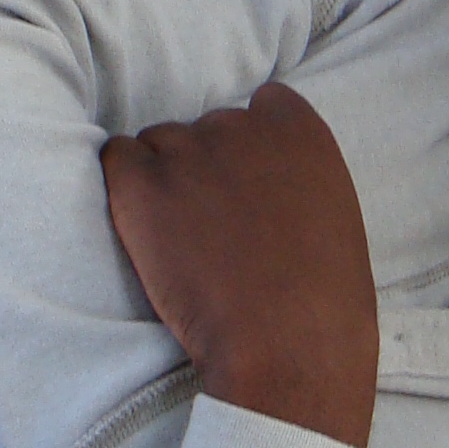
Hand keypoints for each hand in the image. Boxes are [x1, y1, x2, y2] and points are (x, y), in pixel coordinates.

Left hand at [102, 82, 378, 447]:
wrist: (288, 343)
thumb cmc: (322, 300)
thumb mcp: (332, 215)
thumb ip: (296, 177)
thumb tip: (262, 179)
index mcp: (298, 129)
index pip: (263, 104)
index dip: (249, 147)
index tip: (248, 186)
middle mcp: (241, 126)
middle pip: (205, 128)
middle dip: (204, 167)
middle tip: (211, 227)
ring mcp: (188, 152)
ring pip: (159, 144)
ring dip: (163, 180)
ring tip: (180, 239)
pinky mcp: (142, 184)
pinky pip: (116, 159)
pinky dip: (124, 188)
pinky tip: (144, 228)